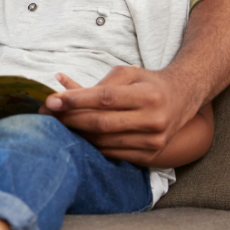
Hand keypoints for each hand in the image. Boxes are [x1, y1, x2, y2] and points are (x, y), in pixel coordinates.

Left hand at [40, 66, 197, 166]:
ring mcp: (153, 141)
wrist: (182, 100)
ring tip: (57, 124)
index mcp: (148, 95)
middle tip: (47, 113)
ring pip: (103, 141)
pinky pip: (111, 153)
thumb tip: (63, 88)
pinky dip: (91, 144)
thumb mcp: (129, 74)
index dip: (76, 100)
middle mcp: (153, 120)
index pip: (105, 98)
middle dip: (70, 118)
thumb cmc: (148, 83)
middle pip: (101, 123)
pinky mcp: (150, 155)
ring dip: (76, 133)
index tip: (52, 100)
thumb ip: (100, 83)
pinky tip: (77, 135)